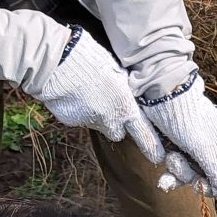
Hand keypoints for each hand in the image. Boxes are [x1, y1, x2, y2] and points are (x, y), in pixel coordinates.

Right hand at [26, 33, 156, 146]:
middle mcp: (109, 120)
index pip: (143, 134)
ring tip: (88, 93)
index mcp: (125, 107)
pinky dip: (79, 110)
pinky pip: (79, 119)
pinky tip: (74, 93)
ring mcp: (89, 122)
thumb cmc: (92, 59)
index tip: (157, 157)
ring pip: (98, 125)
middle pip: (117, 133)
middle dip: (115, 124)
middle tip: (109, 105)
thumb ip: (125, 93)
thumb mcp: (118, 73)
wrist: (58, 60)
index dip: (151, 146)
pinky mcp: (71, 121)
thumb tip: (128, 98)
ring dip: (97, 115)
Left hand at [141, 75, 216, 200]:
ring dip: (180, 173)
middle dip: (197, 181)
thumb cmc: (188, 119)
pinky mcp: (179, 144)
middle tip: (190, 176)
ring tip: (171, 160)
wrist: (159, 92)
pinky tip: (163, 178)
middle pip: (213, 179)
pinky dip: (171, 173)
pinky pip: (178, 168)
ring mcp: (197, 146)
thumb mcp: (208, 151)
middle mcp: (216, 147)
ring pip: (192, 174)